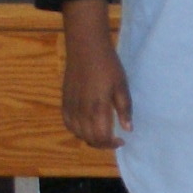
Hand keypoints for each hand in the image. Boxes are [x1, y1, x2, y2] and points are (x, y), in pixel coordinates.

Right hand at [57, 2, 129, 151]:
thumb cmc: (108, 66)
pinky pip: (67, 123)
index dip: (111, 144)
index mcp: (98, 108)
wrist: (86, 48)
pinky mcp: (64, 100)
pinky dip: (76, 130)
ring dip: (89, 138)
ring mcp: (71, 106)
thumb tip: (128, 129)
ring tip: (100, 134)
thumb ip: (124, 109)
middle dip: (102, 144)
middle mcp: (81, 111)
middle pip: (89, 138)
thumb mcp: (122, 86)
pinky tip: (86, 126)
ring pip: (77, 133)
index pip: (101, 138)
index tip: (121, 140)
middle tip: (112, 139)